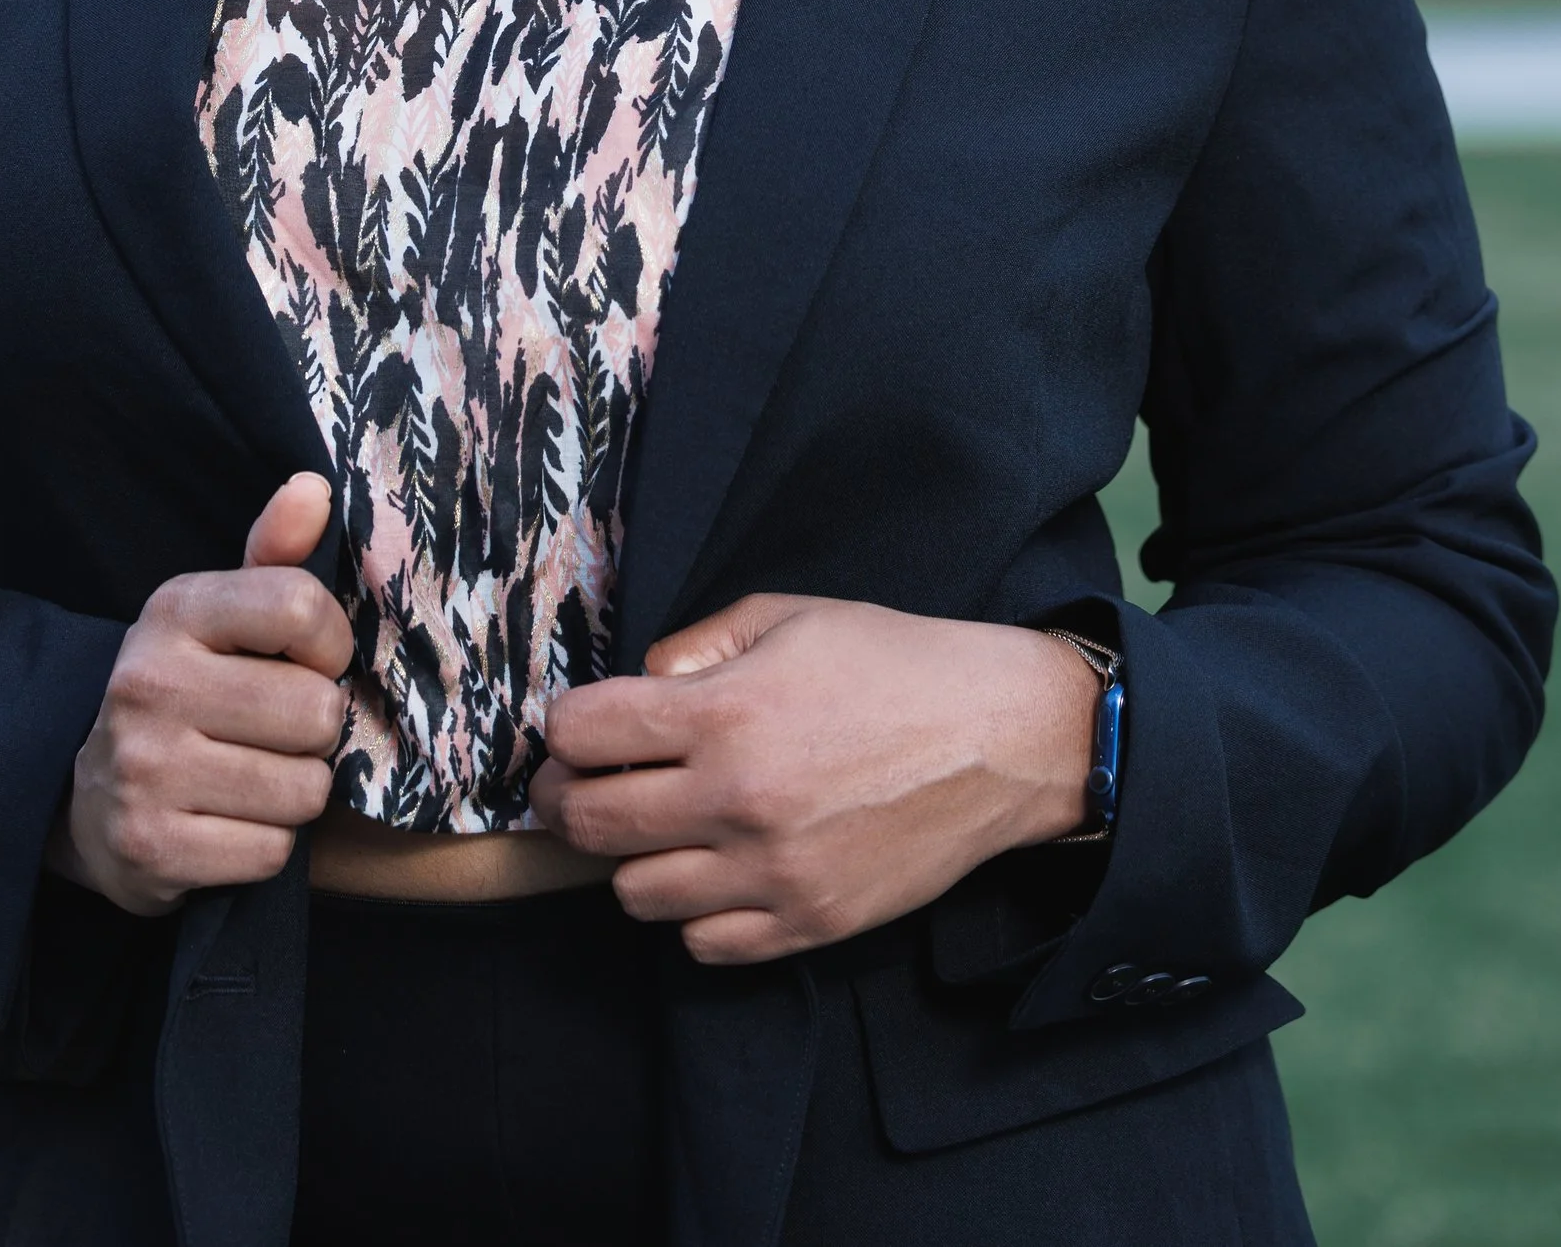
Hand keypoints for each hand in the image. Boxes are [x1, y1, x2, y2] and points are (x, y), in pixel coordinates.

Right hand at [50, 472, 351, 915]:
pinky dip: (266, 846)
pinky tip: (230, 824)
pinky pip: (270, 853)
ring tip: (255, 777)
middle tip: (277, 732)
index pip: (301, 608)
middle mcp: (150, 685)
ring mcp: (144, 771)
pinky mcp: (150, 849)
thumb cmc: (185, 690)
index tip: (311, 660)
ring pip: (303, 790)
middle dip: (315, 730)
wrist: (85, 795)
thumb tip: (315, 487)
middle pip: (316, 710)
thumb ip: (273, 553)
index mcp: (174, 612)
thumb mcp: (220, 615)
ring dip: (296, 792)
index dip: (330, 643)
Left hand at [529, 595, 1096, 965]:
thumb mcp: (785, 615)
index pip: (582, 734)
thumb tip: (640, 687)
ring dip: (631, 859)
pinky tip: (714, 871)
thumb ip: (695, 645)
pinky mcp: (808, 923)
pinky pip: (704, 944)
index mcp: (724, 713)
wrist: (997, 738)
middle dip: (566, 798)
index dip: (563, 727)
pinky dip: (693, 913)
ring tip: (657, 828)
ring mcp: (771, 872)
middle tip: (578, 784)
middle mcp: (736, 800)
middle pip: (589, 823)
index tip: (575, 728)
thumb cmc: (890, 662)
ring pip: (636, 894)